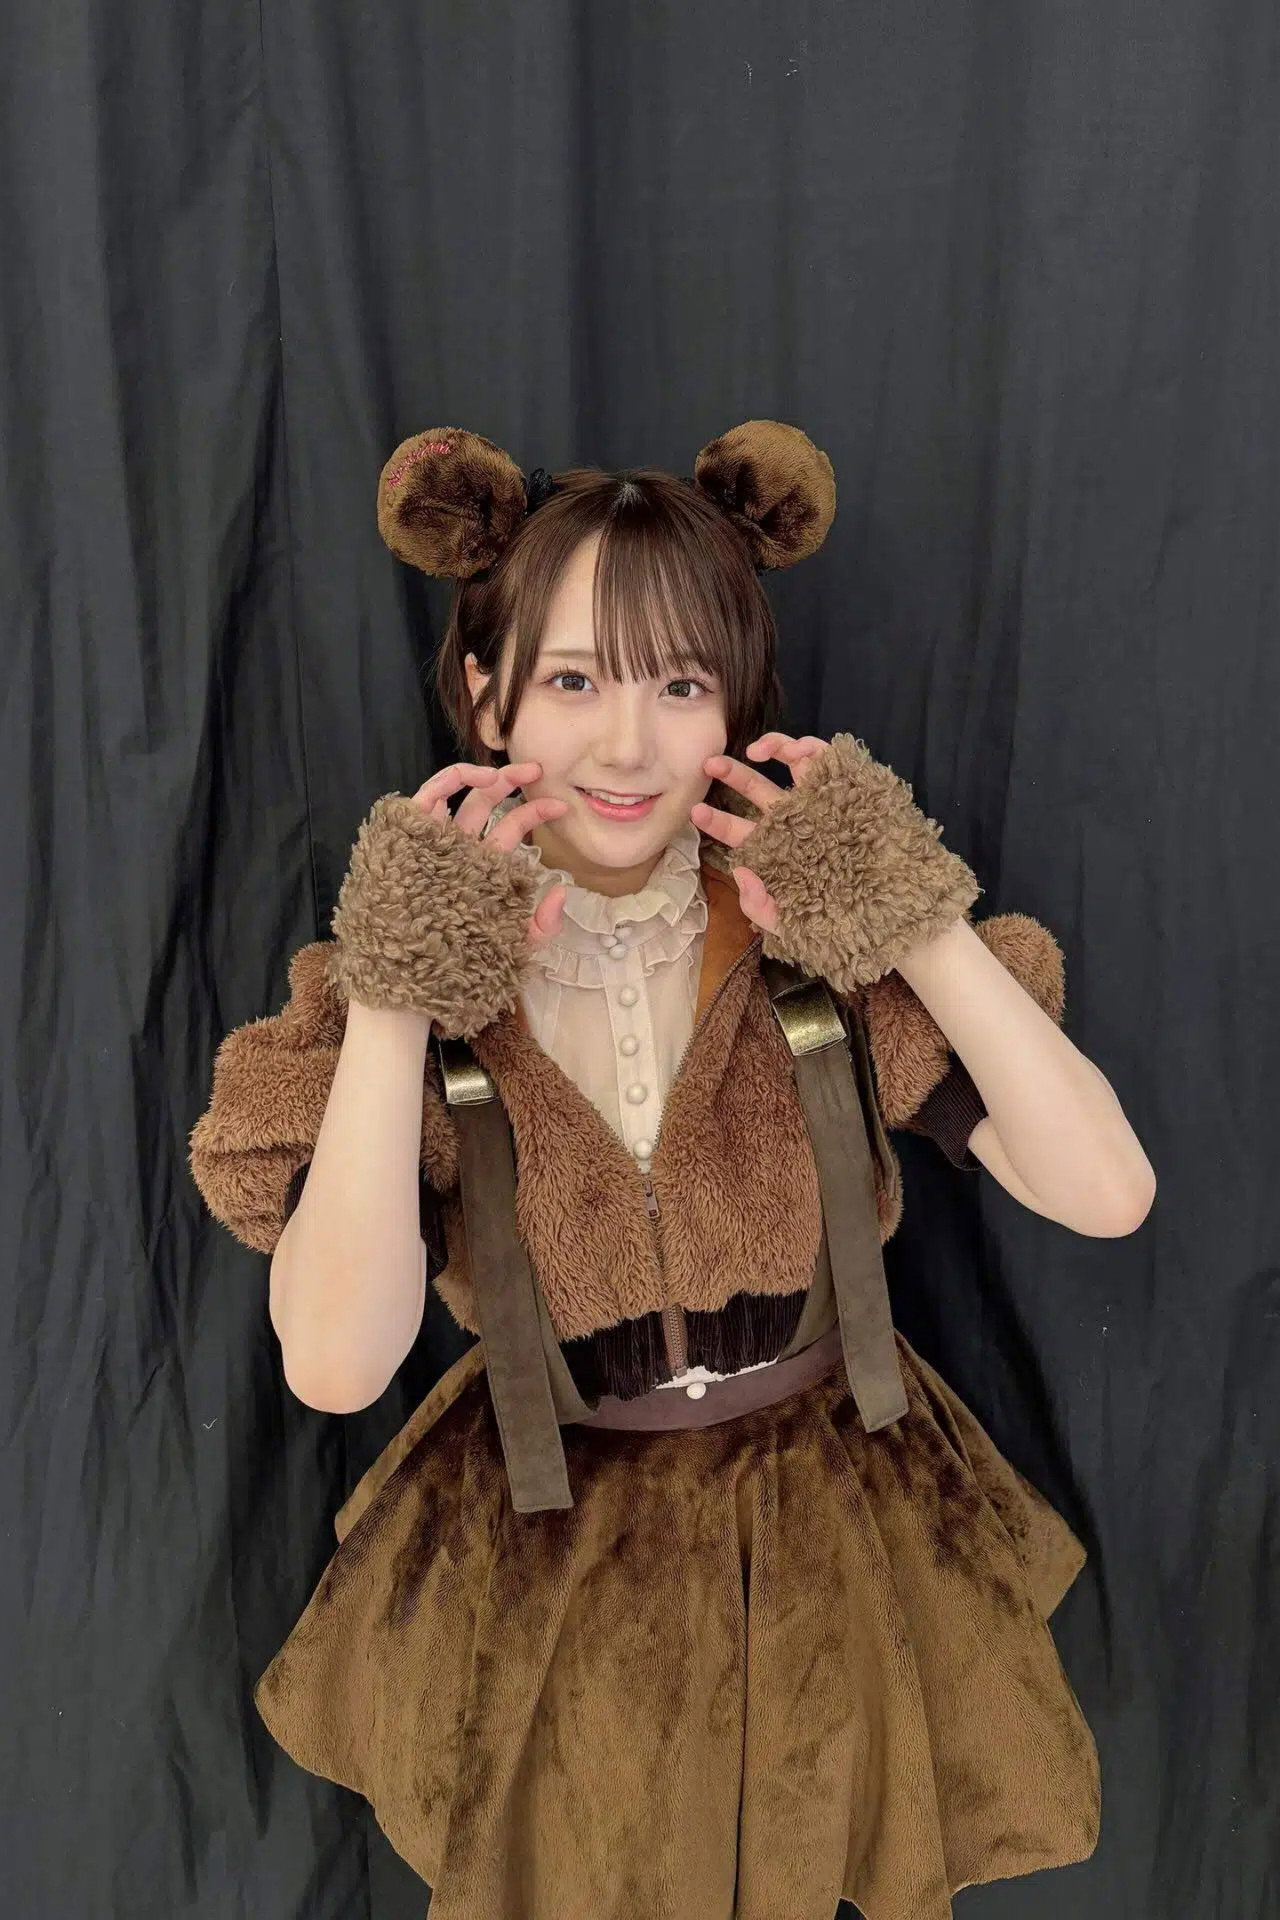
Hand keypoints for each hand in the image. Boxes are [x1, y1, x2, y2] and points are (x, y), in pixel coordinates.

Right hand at [410, 759, 568, 948]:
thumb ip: (543, 925)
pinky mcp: (411, 839)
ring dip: (481, 777)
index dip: (536, 813)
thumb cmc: (462, 965)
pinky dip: (447, 782)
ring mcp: (434, 844)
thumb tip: (562, 890)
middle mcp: (459, 852)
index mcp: (482, 868)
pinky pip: (426, 801)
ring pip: (456, 797)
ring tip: (508, 771)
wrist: (413, 978)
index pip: (511, 830)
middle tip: (537, 770)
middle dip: (512, 782)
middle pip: (486, 806)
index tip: (562, 805)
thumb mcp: (515, 946)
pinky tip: (475, 778)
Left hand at [690, 733, 831, 932]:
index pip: (740, 832)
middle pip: (757, 791)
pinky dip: (807, 748)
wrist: (894, 913)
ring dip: (769, 749)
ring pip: (789, 765)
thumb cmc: (842, 920)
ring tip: (751, 751)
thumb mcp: (791, 924)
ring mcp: (820, 801)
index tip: (697, 812)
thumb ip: (759, 907)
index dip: (717, 821)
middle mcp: (796, 821)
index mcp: (778, 850)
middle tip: (709, 765)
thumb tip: (740, 873)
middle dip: (733, 775)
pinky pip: (825, 761)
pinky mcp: (846, 787)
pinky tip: (792, 752)